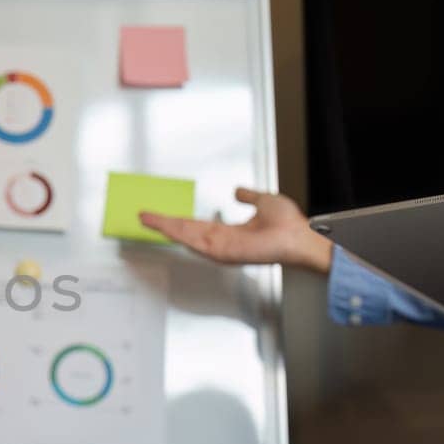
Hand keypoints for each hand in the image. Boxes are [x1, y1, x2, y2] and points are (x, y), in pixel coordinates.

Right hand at [138, 188, 333, 273]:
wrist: (299, 235)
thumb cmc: (289, 224)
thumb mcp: (264, 201)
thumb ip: (249, 196)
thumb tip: (238, 191)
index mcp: (230, 233)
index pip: (196, 226)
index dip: (178, 220)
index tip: (162, 216)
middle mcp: (222, 242)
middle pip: (185, 232)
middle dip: (164, 225)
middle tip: (144, 217)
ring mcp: (221, 249)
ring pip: (186, 236)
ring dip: (166, 228)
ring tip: (149, 220)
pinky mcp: (223, 252)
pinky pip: (196, 242)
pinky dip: (180, 234)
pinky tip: (167, 227)